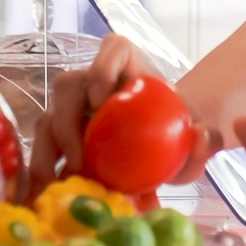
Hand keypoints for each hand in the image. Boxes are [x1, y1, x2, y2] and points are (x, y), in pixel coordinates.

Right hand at [29, 34, 222, 193]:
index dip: (102, 68)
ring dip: (45, 152)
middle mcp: (93, 79)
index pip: (113, 49)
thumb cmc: (179, 130)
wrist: (166, 146)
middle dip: (65, 120)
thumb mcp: (197, 135)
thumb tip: (200, 138)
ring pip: (47, 118)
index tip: (101, 100)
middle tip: (80, 159)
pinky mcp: (60, 135)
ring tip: (52, 185)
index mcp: (129, 64)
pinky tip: (41, 197)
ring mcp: (72, 106)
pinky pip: (44, 149)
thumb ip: (205, 137)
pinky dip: (42, 171)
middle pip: (68, 85)